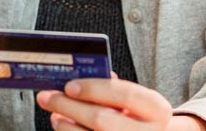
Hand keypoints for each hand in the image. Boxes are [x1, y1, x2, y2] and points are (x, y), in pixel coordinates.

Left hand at [36, 73, 180, 130]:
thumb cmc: (139, 116)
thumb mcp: (135, 100)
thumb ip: (113, 88)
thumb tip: (79, 79)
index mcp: (157, 110)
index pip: (126, 94)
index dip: (95, 88)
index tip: (70, 85)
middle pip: (102, 119)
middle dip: (69, 106)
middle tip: (49, 97)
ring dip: (65, 125)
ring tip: (55, 114)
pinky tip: (64, 126)